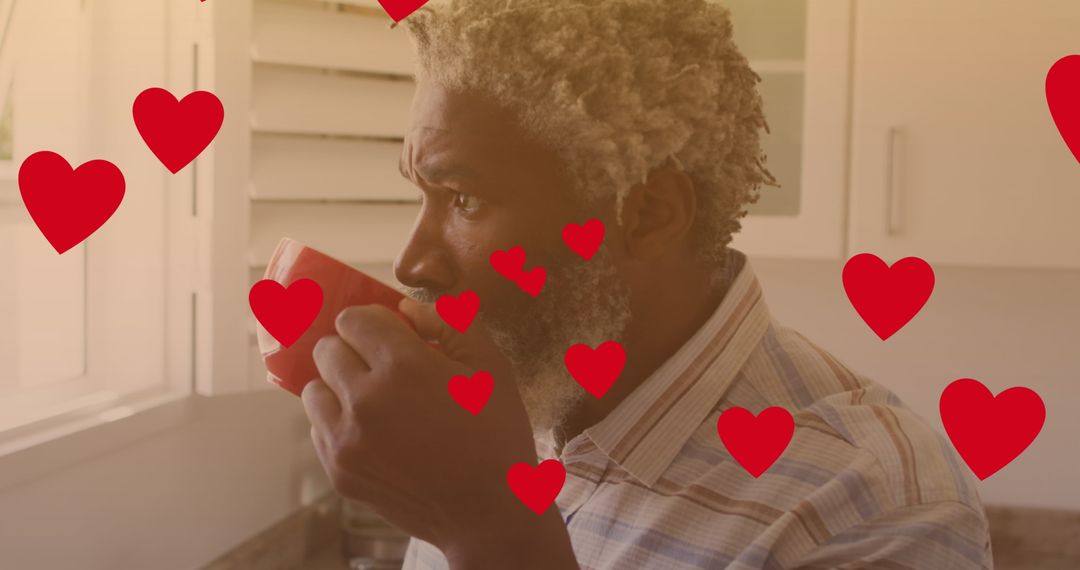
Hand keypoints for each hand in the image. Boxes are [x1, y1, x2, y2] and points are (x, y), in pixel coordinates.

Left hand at [301, 298, 571, 565]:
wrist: (488, 512)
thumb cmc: (496, 433)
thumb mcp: (490, 366)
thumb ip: (449, 323)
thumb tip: (405, 308)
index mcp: (402, 366)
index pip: (353, 319)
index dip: (374, 321)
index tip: (393, 334)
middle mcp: (364, 399)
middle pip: (327, 350)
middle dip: (354, 349)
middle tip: (384, 366)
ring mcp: (346, 440)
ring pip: (313, 390)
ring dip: (338, 386)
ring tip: (373, 400)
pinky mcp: (340, 472)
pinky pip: (318, 429)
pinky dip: (338, 423)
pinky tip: (374, 432)